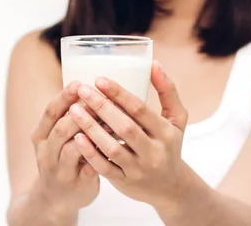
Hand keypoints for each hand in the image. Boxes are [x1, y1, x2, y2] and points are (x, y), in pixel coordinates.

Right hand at [29, 81, 99, 215]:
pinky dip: (101, 152)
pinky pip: (90, 166)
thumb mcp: (55, 139)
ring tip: (109, 117)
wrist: (53, 200)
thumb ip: (68, 118)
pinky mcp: (77, 183)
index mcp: (40, 136)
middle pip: (61, 128)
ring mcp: (60, 170)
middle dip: (81, 112)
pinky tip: (115, 141)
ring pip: (74, 147)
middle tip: (99, 98)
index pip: (50, 112)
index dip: (64, 97)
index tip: (79, 83)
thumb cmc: (60, 159)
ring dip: (92, 131)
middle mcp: (46, 152)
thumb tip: (93, 89)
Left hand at [68, 61, 189, 210]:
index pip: (140, 110)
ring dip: (91, 128)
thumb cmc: (170, 145)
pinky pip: (104, 168)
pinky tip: (76, 137)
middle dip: (102, 107)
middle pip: (125, 127)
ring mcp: (138, 169)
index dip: (119, 94)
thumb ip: (167, 91)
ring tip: (73, 110)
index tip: (99, 79)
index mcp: (166, 132)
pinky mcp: (125, 182)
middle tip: (82, 90)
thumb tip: (153, 63)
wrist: (170, 187)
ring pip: (112, 148)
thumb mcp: (177, 119)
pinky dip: (90, 153)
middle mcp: (154, 152)